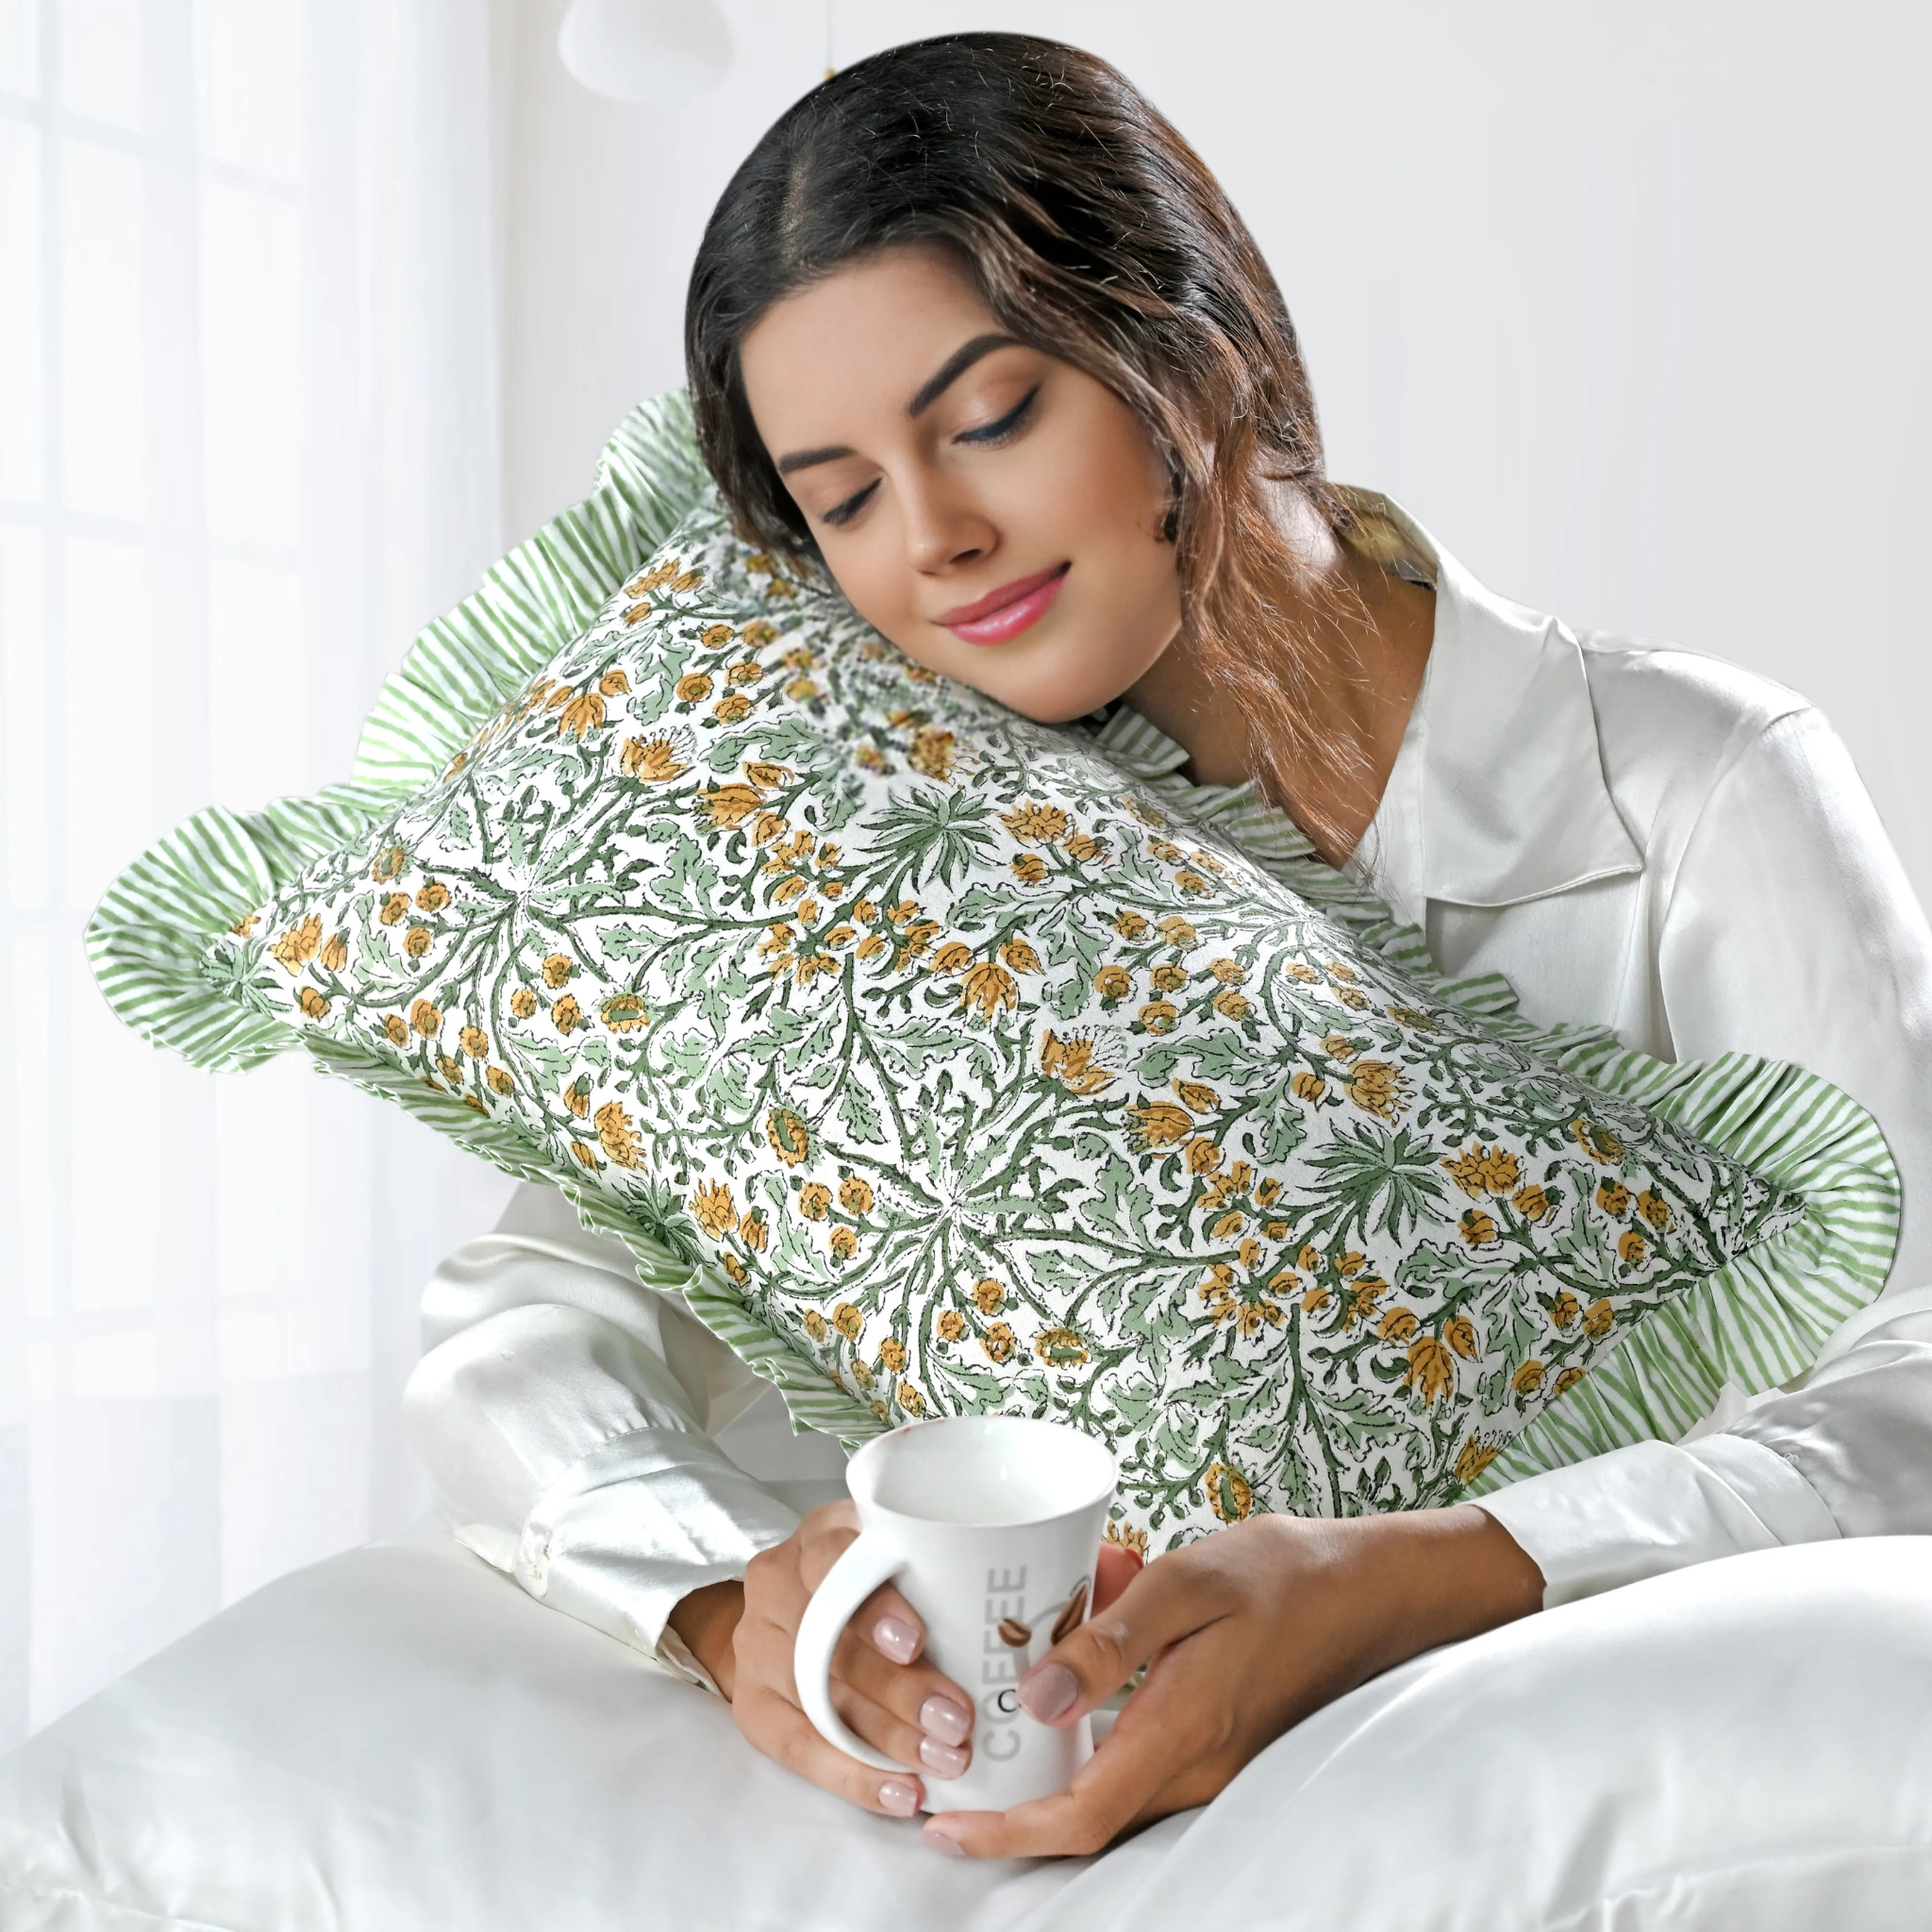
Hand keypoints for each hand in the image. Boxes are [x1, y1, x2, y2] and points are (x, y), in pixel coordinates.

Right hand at [669, 1501, 978, 1817]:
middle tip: (957, 1722)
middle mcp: (778, 1583)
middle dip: (900, 1690)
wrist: (788, 1615)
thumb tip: (1014, 1622)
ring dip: (887, 1739)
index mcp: (821, 1536)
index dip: (875, 1606)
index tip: (918, 1643)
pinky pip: (797, 1748)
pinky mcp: (751, 1701)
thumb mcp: (897, 1557)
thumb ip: (936, 1573)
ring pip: (820, 1699)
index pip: (834, 1560)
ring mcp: (757, 1644)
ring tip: (943, 1762)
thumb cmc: (869, 1583)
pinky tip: (899, 1792)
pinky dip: (852, 1775)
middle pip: (832, 1642)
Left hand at [920, 1503, 1543, 1858]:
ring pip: (1111, 1792)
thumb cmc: (1284, 1574)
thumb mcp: (1190, 1583)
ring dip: (1046, 1778)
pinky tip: (1057, 1692)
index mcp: (1185, 1730)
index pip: (1082, 1817)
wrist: (1372, 1589)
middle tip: (944, 1775)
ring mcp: (1212, 1763)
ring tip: (984, 1734)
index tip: (947, 1827)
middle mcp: (1197, 1766)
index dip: (1009, 1834)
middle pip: (1087, 1819)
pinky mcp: (1218, 1744)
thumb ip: (1111, 1641)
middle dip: (1012, 1811)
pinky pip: (1137, 1764)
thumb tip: (1037, 1697)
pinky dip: (1086, 1748)